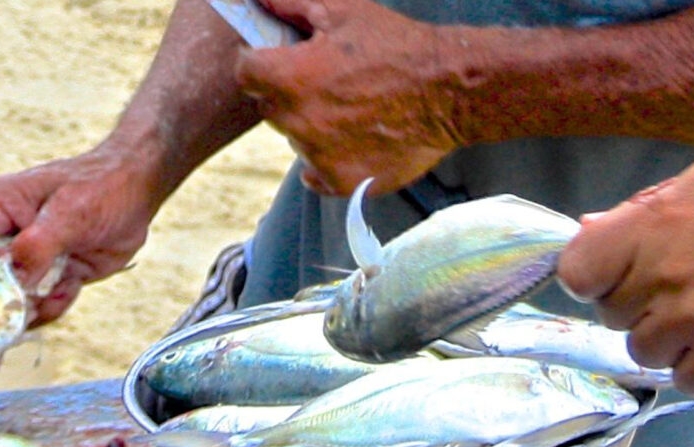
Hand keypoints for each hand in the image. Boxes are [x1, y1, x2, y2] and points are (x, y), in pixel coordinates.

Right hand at [0, 148, 155, 325]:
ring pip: (10, 301)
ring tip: (60, 289)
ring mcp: (27, 258)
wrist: (139, 189)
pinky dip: (54, 305)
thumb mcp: (72, 211)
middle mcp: (4, 235)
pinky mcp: (51, 275)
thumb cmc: (102, 186)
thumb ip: (39, 244)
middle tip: (18, 312)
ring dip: (30, 308)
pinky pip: (40, 304)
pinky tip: (73, 287)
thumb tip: (13, 276)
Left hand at [238, 0, 462, 194]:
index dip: (259, 61)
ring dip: (311, 124)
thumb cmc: (397, 46)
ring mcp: (320, 157)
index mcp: (291, 78)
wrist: (448, 90)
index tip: (278, 58)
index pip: (244, 73)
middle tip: (328, 79)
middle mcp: (299, 123)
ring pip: (295, 138)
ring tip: (350, 107)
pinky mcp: (341, 182)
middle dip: (289, 92)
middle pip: (270, 107)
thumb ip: (288, 3)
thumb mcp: (341, 10)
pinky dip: (325, 159)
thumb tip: (251, 0)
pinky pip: (314, 172)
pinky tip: (350, 137)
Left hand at [557, 150, 693, 396]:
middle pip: (614, 318)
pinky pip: (690, 381)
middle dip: (647, 310)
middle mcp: (662, 274)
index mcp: (651, 224)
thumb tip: (586, 231)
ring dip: (681, 343)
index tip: (624, 279)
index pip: (575, 271)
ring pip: (648, 354)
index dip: (596, 281)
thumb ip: (645, 212)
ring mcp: (692, 320)